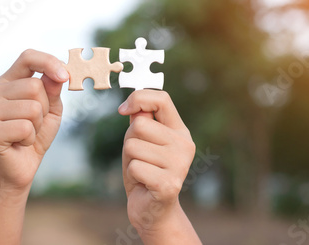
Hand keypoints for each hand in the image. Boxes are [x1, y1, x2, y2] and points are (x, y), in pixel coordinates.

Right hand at [0, 49, 68, 190]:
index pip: (27, 57)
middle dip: (45, 108)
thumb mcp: (51, 109)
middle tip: (34, 124)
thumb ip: (53, 89)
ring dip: (38, 125)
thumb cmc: (36, 134)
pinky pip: (25, 127)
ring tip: (26, 134)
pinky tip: (19, 143)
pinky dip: (30, 138)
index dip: (49, 62)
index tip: (65, 76)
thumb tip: (57, 74)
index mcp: (7, 82)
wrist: (21, 168)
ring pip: (32, 108)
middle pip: (35, 86)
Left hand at [118, 90, 198, 242]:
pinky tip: (143, 184)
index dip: (139, 98)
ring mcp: (179, 165)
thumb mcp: (142, 142)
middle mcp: (184, 145)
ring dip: (130, 160)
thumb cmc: (146, 172)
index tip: (123, 110)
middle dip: (129, 141)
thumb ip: (141, 122)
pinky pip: (135, 166)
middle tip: (139, 158)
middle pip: (139, 125)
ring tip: (142, 171)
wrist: (154, 211)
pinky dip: (132, 175)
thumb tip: (134, 106)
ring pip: (133, 146)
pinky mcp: (169, 184)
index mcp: (180, 131)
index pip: (162, 99)